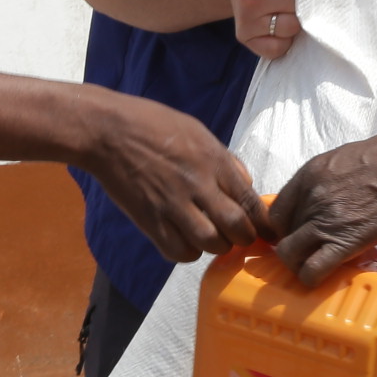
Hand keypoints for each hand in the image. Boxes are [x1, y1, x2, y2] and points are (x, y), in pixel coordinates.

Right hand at [84, 93, 271, 262]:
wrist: (107, 131)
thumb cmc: (152, 123)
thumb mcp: (198, 131)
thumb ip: (225, 160)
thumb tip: (246, 184)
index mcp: (214, 160)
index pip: (251, 201)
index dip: (265, 223)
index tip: (268, 233)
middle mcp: (198, 184)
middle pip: (237, 227)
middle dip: (244, 238)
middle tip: (238, 236)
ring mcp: (173, 205)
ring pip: (211, 244)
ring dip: (216, 246)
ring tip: (211, 237)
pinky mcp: (150, 221)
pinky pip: (178, 251)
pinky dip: (187, 252)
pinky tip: (185, 240)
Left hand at [269, 127, 376, 285]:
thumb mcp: (342, 157)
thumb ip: (323, 178)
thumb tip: (321, 197)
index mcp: (308, 175)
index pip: (276, 211)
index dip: (283, 228)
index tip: (294, 234)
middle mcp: (310, 198)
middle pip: (282, 233)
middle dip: (292, 246)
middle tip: (308, 251)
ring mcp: (325, 221)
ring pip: (290, 254)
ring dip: (298, 264)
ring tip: (313, 266)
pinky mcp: (345, 242)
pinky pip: (313, 269)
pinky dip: (311, 278)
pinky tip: (320, 278)